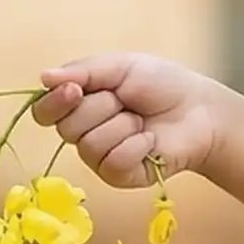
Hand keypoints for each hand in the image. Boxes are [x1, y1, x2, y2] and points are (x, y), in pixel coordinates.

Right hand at [31, 54, 229, 189]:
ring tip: (141, 121)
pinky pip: (112, 163)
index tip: (75, 90)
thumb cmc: (161, 85)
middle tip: (125, 101)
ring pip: (88, 146)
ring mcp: (100, 158)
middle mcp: (84, 133)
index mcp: (78, 105)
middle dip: (99, 108)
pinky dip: (135, 146)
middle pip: (65, 128)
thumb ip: (83, 72)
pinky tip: (150, 140)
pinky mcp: (120, 176)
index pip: (44, 111)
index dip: (54, 103)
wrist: (199, 110)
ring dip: (121, 126)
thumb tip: (44, 77)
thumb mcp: (121, 66)